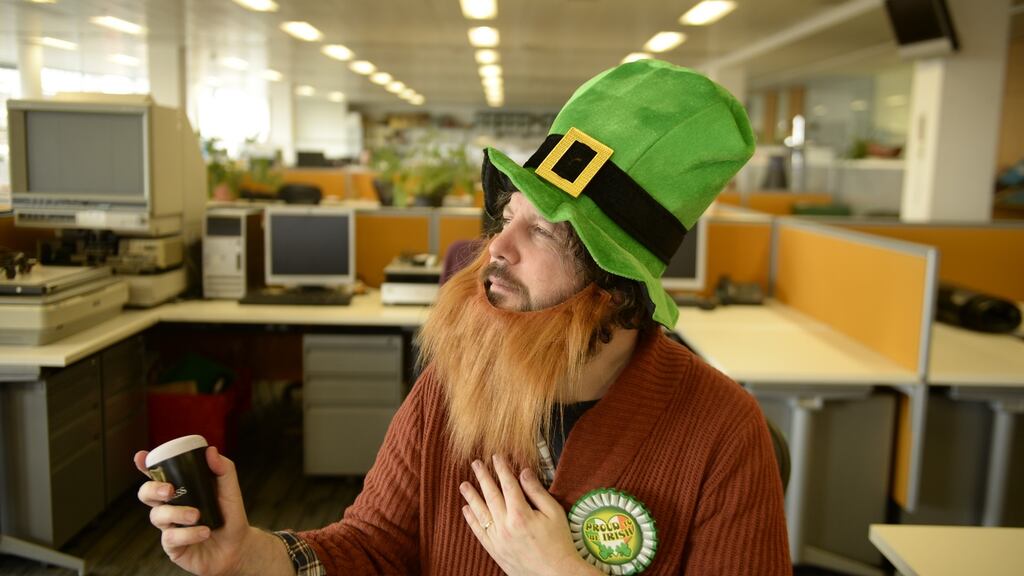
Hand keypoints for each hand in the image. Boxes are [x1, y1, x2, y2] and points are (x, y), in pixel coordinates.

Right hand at [134, 446, 253, 575]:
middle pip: (146, 494)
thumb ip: (223, 469)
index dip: (145, 466)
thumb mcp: (230, 490)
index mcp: (181, 489)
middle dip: (152, 489)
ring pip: (157, 516)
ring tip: (197, 516)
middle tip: (170, 490)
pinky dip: (188, 534)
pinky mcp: (172, 546)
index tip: (141, 457)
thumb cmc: (230, 516)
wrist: (238, 546)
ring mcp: (169, 526)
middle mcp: (171, 506)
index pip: (158, 475)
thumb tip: (211, 450)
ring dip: (177, 513)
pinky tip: (204, 532)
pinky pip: (169, 537)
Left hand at [460, 455, 598, 575]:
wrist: (555, 574)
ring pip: (481, 513)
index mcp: (521, 514)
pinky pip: (479, 532)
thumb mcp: (554, 512)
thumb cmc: (559, 542)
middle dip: (483, 477)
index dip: (501, 469)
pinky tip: (466, 509)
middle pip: (491, 495)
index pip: (508, 485)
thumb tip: (524, 472)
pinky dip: (471, 519)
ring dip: (471, 497)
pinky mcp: (495, 550)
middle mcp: (505, 525)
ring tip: (464, 484)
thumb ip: (537, 491)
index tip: (496, 457)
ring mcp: (498, 539)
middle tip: (475, 464)